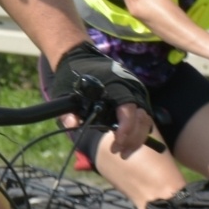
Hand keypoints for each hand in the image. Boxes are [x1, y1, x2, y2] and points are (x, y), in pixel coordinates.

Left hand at [47, 41, 152, 155]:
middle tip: (119, 152)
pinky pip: (142, 116)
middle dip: (133, 139)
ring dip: (137, 138)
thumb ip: (66, 111)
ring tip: (123, 151)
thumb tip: (72, 123)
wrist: (79, 56)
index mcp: (114, 86)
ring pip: (145, 119)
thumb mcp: (63, 93)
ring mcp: (134, 91)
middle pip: (142, 119)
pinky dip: (137, 131)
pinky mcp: (134, 95)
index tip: (116, 143)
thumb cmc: (71, 75)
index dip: (126, 130)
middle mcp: (130, 88)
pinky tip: (127, 142)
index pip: (128, 110)